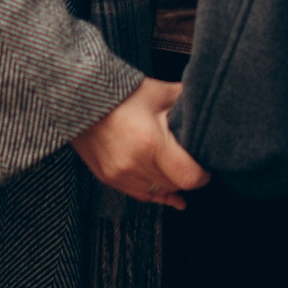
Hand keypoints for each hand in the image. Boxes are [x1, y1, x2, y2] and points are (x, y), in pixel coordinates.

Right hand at [71, 78, 209, 209]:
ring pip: (158, 193)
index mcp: (152, 143)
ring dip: (170, 184)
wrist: (79, 99)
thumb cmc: (121, 93)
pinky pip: (139, 194)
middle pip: (174, 185)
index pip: (188, 177)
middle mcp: (135, 165)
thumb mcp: (159, 92)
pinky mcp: (108, 177)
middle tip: (194, 163)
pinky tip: (168, 194)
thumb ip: (186, 101)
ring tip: (180, 174)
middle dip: (187, 176)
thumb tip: (209, 104)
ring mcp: (119, 175)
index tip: (207, 167)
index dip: (203, 175)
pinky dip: (155, 192)